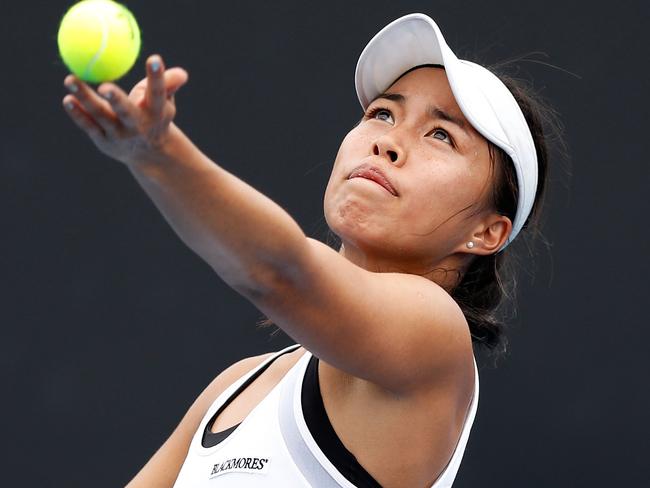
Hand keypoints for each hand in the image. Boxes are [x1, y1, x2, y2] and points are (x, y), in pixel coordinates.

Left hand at [62, 54, 188, 166]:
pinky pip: (89, 125)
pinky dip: (77, 113)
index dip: (157, 77)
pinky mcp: (104, 141)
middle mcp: (138, 126)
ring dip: (86, 98)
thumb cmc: (155, 117)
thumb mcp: (165, 102)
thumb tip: (182, 74)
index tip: (155, 59)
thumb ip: (169, 84)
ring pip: (101, 115)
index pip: (158, 93)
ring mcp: (119, 135)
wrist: (149, 154)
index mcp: (157, 113)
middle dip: (117, 100)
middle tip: (105, 87)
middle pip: (126, 111)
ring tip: (70, 79)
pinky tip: (68, 99)